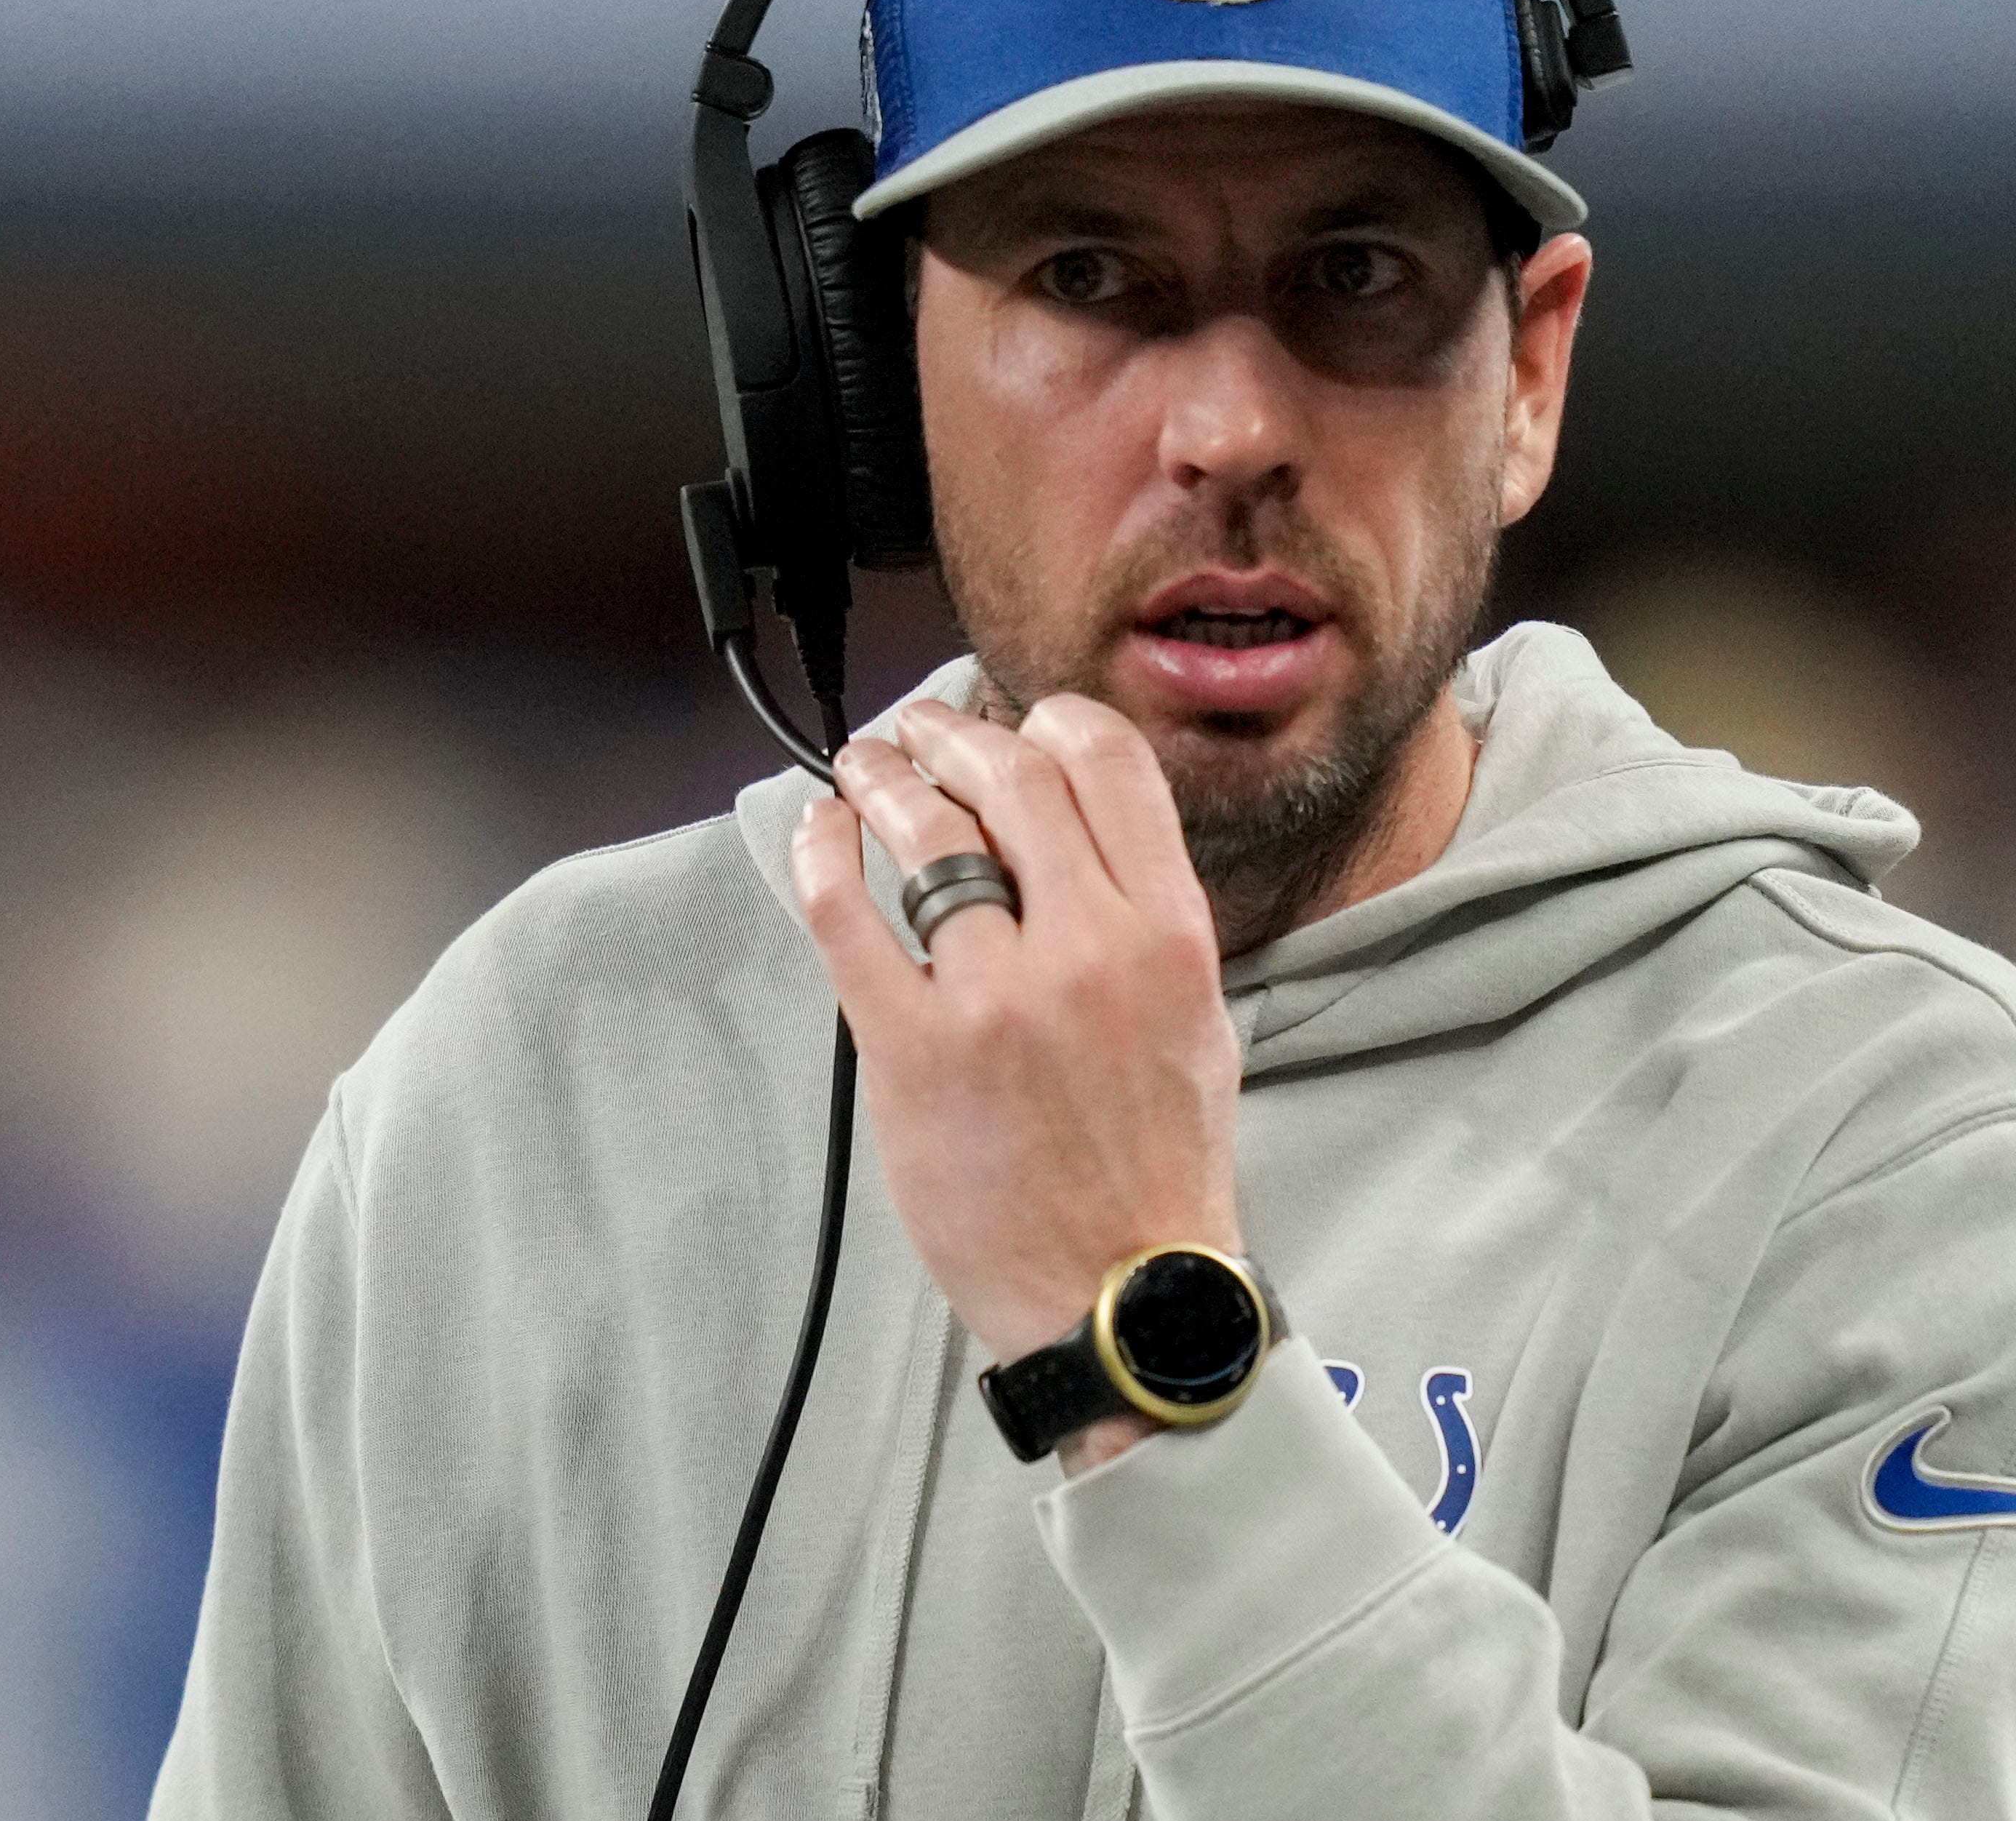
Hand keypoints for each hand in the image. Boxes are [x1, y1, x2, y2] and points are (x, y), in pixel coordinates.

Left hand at [787, 694, 1245, 1389]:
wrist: (1121, 1296)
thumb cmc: (1155, 1167)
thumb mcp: (1195, 1019)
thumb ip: (1141, 917)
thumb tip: (1068, 827)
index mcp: (1169, 934)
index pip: (1105, 763)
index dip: (1045, 718)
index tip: (1011, 719)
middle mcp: (1088, 948)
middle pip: (1007, 775)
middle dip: (951, 734)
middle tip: (918, 733)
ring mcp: (994, 998)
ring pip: (924, 832)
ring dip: (883, 778)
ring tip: (863, 769)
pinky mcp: (911, 1049)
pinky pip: (845, 915)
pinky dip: (823, 854)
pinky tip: (820, 832)